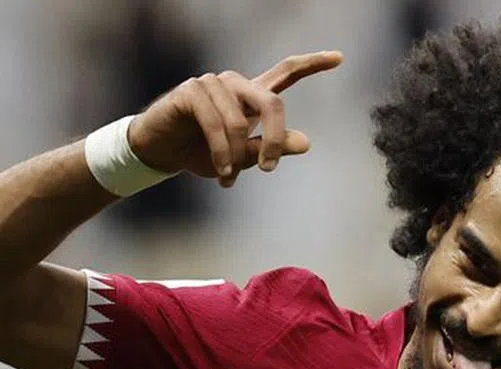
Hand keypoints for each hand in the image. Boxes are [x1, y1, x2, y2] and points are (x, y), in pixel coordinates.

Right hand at [127, 51, 343, 187]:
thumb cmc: (203, 152)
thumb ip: (271, 148)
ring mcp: (212, 83)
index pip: (286, 72)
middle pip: (272, 102)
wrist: (161, 153)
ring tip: (228, 178)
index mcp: (251, 96)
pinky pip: (215, 124)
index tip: (340, 57)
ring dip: (236, 157)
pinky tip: (221, 173)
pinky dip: (221, 153)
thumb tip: (306, 143)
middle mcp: (235, 84)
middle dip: (275, 138)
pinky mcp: (190, 91)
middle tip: (269, 168)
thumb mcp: (242, 157)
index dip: (313, 64)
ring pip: (240, 121)